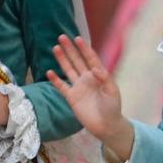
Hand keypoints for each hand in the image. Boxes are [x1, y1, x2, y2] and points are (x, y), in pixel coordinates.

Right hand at [47, 33, 133, 161]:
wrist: (106, 126)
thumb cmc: (112, 107)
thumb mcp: (112, 91)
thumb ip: (104, 78)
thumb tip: (94, 68)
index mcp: (98, 75)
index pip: (90, 58)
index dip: (84, 48)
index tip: (77, 38)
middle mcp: (87, 78)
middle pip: (77, 60)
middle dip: (70, 49)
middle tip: (61, 36)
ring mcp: (78, 87)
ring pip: (68, 70)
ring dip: (62, 59)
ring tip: (55, 48)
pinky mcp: (71, 98)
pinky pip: (62, 87)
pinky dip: (55, 80)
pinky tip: (50, 72)